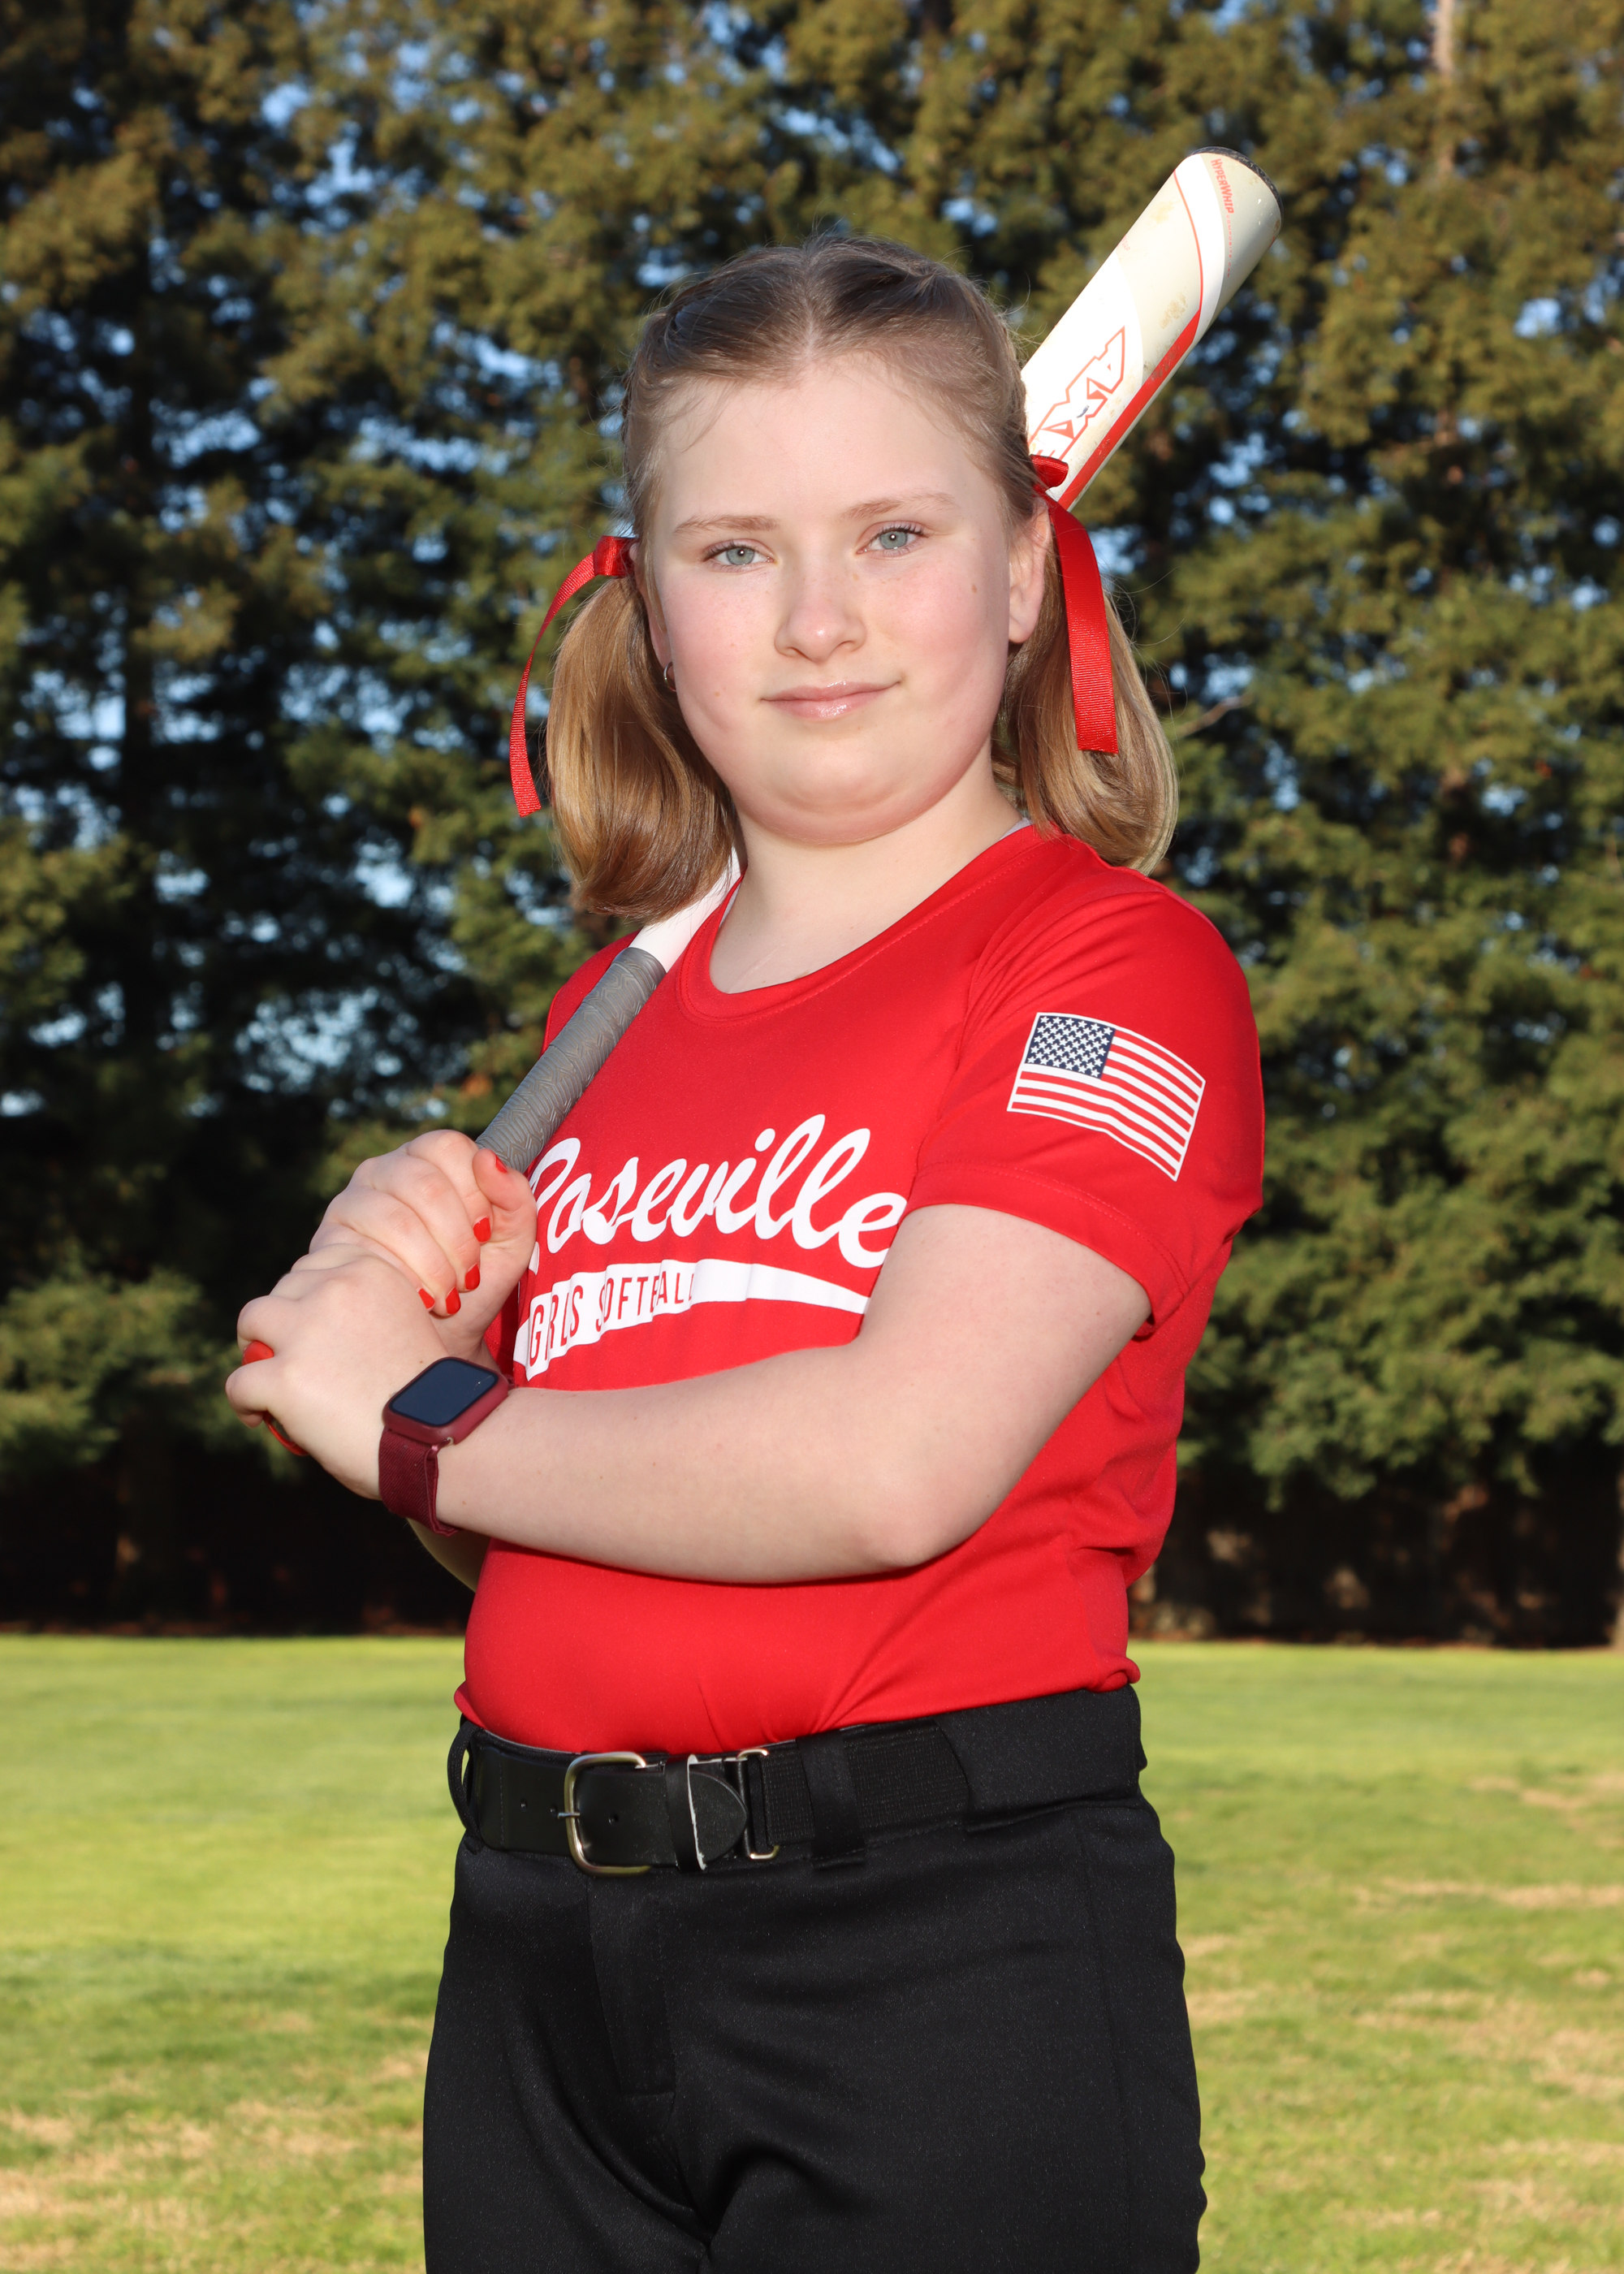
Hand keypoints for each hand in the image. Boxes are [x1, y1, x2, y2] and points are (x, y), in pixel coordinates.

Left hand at [226, 1247, 446, 1492]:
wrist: (441, 1439)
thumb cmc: (430, 1397)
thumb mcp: (407, 1325)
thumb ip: (367, 1314)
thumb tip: (322, 1330)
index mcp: (371, 1271)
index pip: (317, 1263)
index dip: (309, 1295)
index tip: (313, 1325)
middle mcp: (336, 1288)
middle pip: (283, 1288)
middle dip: (283, 1321)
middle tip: (291, 1357)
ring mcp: (306, 1331)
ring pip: (252, 1320)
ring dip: (255, 1348)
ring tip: (263, 1379)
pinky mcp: (283, 1377)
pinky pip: (239, 1381)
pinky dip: (245, 1402)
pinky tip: (260, 1417)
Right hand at [310, 1133, 536, 1349]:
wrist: (436, 1339)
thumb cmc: (473, 1284)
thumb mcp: (511, 1243)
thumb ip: (515, 1199)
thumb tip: (488, 1159)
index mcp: (428, 1160)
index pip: (448, 1146)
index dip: (474, 1192)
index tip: (485, 1233)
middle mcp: (384, 1171)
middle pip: (424, 1183)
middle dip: (456, 1239)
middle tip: (469, 1275)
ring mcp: (351, 1203)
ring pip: (395, 1218)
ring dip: (432, 1265)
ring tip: (447, 1295)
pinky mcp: (330, 1242)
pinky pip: (365, 1251)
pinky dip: (403, 1281)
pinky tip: (417, 1300)